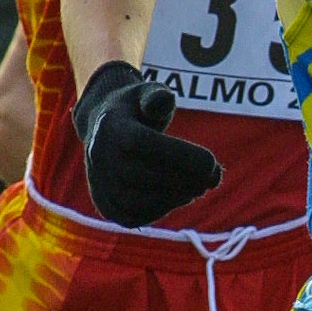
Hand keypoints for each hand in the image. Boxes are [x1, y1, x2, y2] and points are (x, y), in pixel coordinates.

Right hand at [72, 60, 221, 227]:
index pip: (144, 144)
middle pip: (143, 175)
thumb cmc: (138, 110)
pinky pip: (133, 216)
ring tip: (199, 187)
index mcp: (111, 126)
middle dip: (184, 179)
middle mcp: (99, 156)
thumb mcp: (148, 94)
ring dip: (175, 198)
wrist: (106, 129)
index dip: (180, 155)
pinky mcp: (106, 205)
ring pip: (137, 201)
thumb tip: (165, 100)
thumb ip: (158, 96)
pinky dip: (161, 210)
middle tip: (212, 177)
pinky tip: (183, 196)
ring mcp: (99, 182)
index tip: (211, 161)